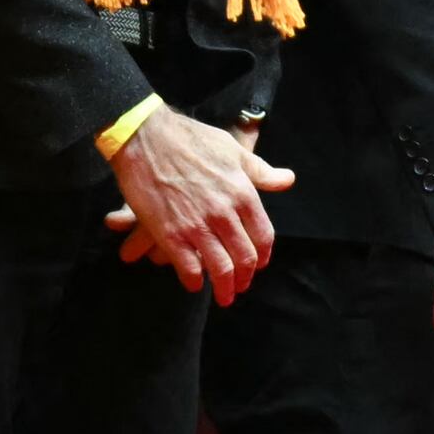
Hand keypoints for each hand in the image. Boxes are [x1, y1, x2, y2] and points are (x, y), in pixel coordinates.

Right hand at [102, 104, 288, 300]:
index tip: (259, 263)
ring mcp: (198, 226)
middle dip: (245, 277)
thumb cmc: (190, 139)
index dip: (263, 255)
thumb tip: (287, 180)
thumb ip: (260, 171)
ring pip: (220, 268)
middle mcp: (225, 214)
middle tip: (241, 285)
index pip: (263, 236)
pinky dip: (193, 280)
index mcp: (243, 194)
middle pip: (245, 258)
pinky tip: (193, 283)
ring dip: (224, 287)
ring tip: (224, 296)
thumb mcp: (233, 150)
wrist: (146, 138)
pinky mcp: (170, 234)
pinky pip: (188, 268)